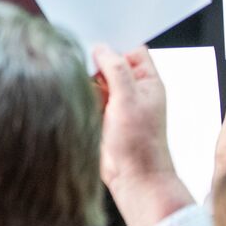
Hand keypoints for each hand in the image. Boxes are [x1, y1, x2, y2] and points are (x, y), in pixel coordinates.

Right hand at [93, 46, 193, 225]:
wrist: (132, 176)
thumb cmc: (139, 142)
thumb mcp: (129, 98)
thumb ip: (116, 69)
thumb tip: (101, 49)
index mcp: (148, 83)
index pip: (133, 52)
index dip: (116, 49)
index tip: (98, 49)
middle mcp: (133, 91)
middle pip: (110, 65)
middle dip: (96, 66)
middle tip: (88, 73)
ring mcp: (116, 104)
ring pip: (96, 81)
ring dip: (86, 83)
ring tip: (83, 92)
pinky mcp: (100, 117)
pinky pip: (87, 98)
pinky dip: (80, 97)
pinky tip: (77, 101)